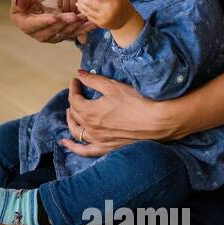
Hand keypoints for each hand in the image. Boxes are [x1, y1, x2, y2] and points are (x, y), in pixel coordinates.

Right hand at [10, 0, 90, 43]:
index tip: (53, 17)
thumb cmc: (27, 4)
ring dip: (75, 25)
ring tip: (83, 17)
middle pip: (53, 30)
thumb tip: (21, 2)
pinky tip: (92, 23)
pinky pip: (75, 33)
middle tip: (73, 16)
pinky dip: (84, 29)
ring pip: (65, 33)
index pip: (35, 24)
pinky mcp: (64, 36)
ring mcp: (53, 37)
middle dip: (64, 23)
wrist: (37, 11)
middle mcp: (40, 35)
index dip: (44, 21)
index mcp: (27, 26)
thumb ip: (19, 0)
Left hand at [60, 71, 178, 157]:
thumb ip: (93, 80)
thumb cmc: (136, 102)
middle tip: (77, 93)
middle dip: (73, 101)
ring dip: (71, 120)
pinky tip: (65, 143)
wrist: (158, 121)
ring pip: (76, 131)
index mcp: (90, 111)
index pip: (74, 98)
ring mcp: (98, 140)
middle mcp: (90, 127)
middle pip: (74, 114)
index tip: (76, 81)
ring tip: (70, 113)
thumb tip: (79, 74)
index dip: (73, 88)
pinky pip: (85, 150)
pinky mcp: (106, 148)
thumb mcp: (113, 86)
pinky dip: (73, 147)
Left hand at [74, 0, 135, 30]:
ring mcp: (102, 18)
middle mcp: (106, 11)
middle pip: (89, 2)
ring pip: (86, 10)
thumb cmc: (123, 6)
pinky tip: (80, 5)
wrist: (127, 22)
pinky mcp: (99, 24)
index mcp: (112, 2)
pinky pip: (88, 16)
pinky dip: (83, 10)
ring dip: (80, 3)